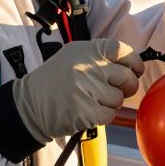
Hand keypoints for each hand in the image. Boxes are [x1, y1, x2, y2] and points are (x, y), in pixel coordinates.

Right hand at [12, 39, 143, 143]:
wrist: (30, 104)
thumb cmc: (54, 80)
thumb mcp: (74, 55)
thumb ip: (100, 56)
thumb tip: (130, 64)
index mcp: (87, 50)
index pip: (122, 50)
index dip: (134, 62)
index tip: (135, 70)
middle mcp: (88, 67)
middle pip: (127, 77)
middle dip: (126, 87)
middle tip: (115, 90)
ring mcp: (88, 89)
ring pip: (119, 98)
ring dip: (110, 102)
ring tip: (92, 100)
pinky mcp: (86, 111)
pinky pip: (110, 114)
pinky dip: (103, 115)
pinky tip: (89, 111)